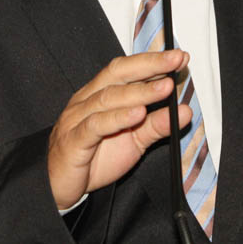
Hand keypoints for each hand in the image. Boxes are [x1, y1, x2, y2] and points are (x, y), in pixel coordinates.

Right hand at [47, 50, 191, 208]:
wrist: (57, 186)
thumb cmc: (92, 159)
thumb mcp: (133, 142)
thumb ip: (156, 126)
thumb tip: (185, 112)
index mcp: (100, 95)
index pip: (126, 69)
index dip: (152, 61)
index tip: (178, 57)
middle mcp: (88, 101)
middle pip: (118, 74)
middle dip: (149, 65)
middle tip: (175, 61)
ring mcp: (78, 118)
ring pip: (109, 97)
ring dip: (140, 91)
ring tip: (165, 88)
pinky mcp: (74, 140)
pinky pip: (96, 125)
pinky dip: (118, 118)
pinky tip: (138, 114)